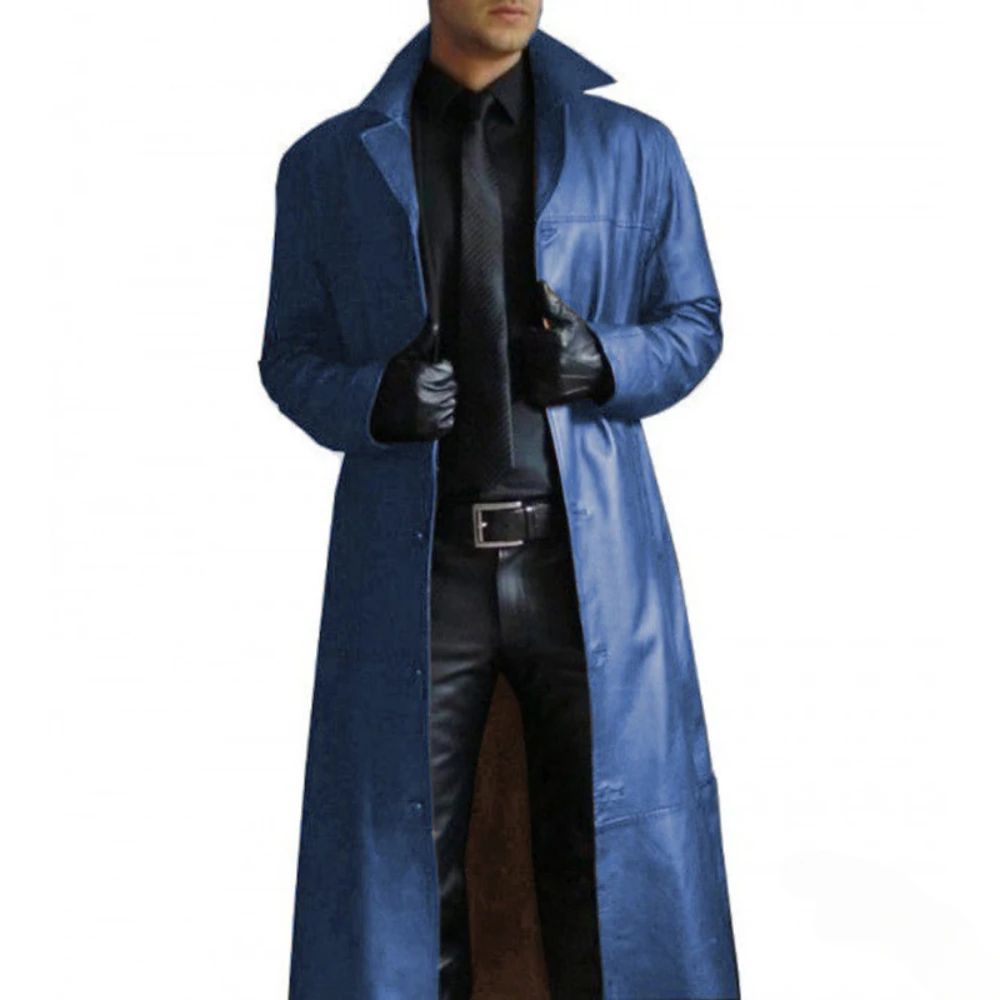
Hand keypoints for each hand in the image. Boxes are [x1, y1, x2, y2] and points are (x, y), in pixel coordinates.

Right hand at [370, 319, 457, 441]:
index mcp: (421, 376)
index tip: (427, 374)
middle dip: (440, 385)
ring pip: (451, 403)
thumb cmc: (386, 385)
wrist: (370, 417)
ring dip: (440, 402)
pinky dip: (440, 418)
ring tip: (421, 402)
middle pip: (451, 386)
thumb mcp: (400, 360)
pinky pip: (449, 421)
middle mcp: (427, 396)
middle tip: (421, 389)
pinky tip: (423, 414)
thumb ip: (422, 342)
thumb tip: (435, 322)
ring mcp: (430, 416)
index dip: (438, 370)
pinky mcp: (431, 432)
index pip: (447, 370)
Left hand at [521, 280, 613, 407]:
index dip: (532, 337)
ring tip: (547, 366)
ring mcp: (544, 384)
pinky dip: (531, 386)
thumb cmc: (585, 343)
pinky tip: (545, 379)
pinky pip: (526, 391)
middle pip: (521, 355)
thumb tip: (539, 284)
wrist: (603, 372)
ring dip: (529, 369)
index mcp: (551, 342)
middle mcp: (547, 365)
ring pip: (522, 372)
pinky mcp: (542, 399)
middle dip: (529, 352)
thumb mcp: (572, 320)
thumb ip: (552, 303)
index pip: (524, 337)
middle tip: (546, 353)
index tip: (541, 338)